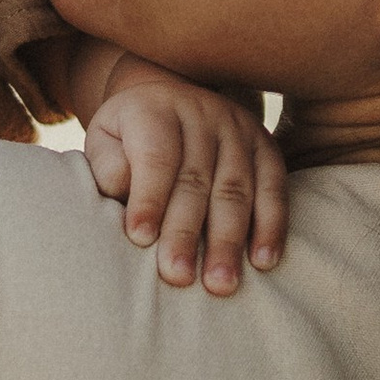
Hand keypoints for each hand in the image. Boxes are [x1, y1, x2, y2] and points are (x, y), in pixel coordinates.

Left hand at [84, 63, 285, 295]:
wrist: (169, 97)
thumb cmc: (128, 136)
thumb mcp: (105, 139)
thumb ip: (107, 166)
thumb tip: (123, 194)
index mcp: (155, 110)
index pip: (156, 156)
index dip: (149, 198)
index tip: (140, 239)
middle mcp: (201, 114)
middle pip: (195, 179)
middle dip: (186, 232)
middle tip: (178, 276)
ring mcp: (238, 129)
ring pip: (236, 189)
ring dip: (229, 240)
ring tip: (220, 283)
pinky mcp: (266, 147)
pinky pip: (274, 188)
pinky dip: (271, 227)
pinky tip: (263, 261)